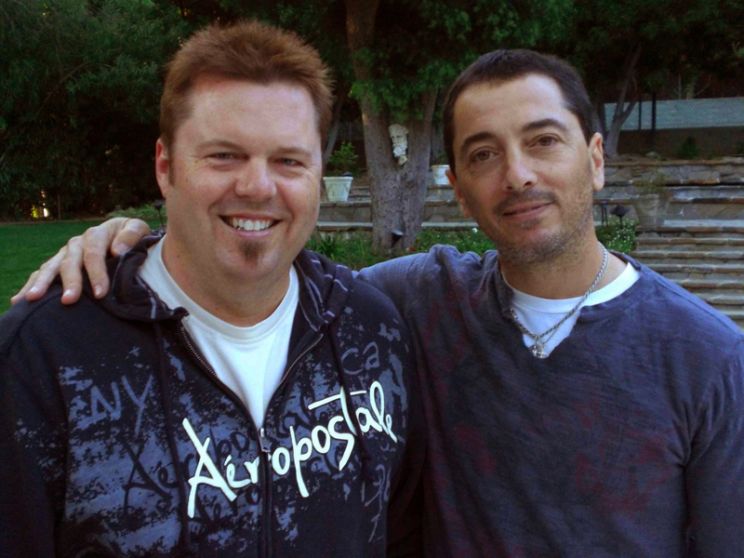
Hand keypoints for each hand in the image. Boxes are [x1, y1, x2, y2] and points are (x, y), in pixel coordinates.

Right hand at [11, 217, 151, 304]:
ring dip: (41, 283)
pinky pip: (42, 273)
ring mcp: (66, 253)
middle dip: (70, 282)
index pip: (94, 253)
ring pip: (51, 267)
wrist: (127, 237)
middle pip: (70, 261)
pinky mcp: (59, 263)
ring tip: (33, 299)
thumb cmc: (134, 237)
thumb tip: (118, 251)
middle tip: (69, 300)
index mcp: (97, 234)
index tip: (101, 293)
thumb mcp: (138, 230)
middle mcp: (77, 243)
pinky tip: (20, 300)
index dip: (96, 273)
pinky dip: (31, 285)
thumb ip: (131, 236)